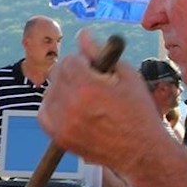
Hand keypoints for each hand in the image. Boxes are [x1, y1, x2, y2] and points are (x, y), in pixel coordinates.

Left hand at [35, 28, 165, 170]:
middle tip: (91, 81)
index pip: (69, 60)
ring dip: (63, 89)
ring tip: (85, 97)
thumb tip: (83, 34)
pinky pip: (45, 113)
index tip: (95, 67)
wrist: (141, 152)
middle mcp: (70, 105)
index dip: (83, 60)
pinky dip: (54, 107)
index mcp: (87, 87)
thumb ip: (101, 54)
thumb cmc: (139, 112)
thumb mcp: (126, 76)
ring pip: (50, 92)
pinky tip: (72, 108)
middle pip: (57, 73)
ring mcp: (62, 124)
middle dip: (72, 72)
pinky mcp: (59, 138)